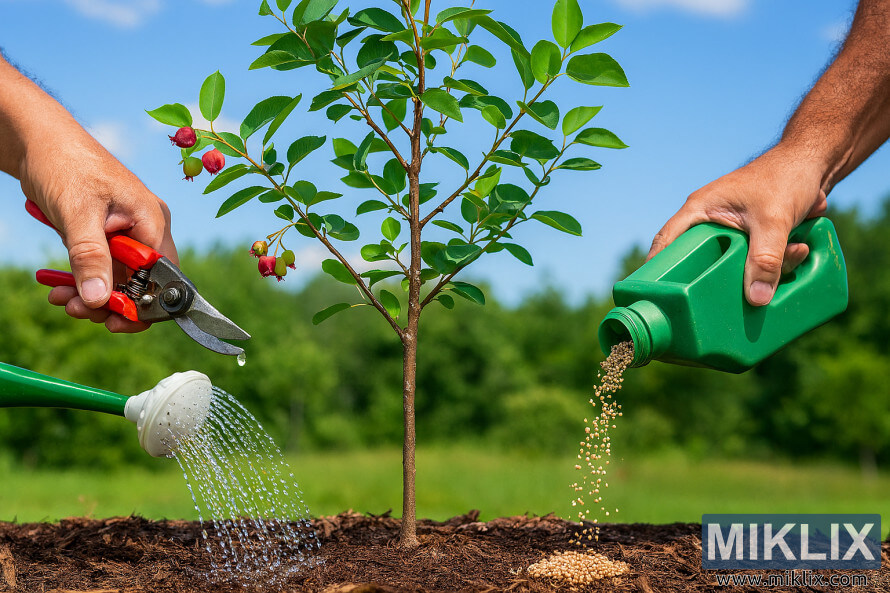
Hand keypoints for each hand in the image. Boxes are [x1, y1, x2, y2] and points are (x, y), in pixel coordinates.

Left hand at [21, 130, 177, 332]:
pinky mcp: (107, 235)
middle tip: (77, 310)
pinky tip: (59, 288)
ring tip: (60, 299)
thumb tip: (100, 300)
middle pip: (142, 283)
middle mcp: (147, 228)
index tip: (112, 320)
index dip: (143, 304)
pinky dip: (83, 281)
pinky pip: (102, 269)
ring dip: (92, 295)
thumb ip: (90, 258)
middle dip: (110, 302)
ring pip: (119, 280)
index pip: (163, 276)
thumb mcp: (76, 214)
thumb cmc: (63, 164)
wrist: (37, 140)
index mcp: (152, 220)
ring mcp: (127, 233)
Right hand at [647, 145, 827, 305]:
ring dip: (764, 267)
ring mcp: (733, 228)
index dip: (658, 265)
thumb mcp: (774, 221)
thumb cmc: (785, 177)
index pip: (668, 239)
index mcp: (701, 209)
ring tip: (794, 253)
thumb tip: (757, 299)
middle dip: (722, 275)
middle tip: (726, 296)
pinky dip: (777, 261)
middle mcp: (711, 219)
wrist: (815, 161)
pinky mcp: (754, 235)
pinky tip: (799, 250)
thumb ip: (766, 259)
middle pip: (704, 258)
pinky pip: (757, 258)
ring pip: (737, 261)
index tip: (652, 292)